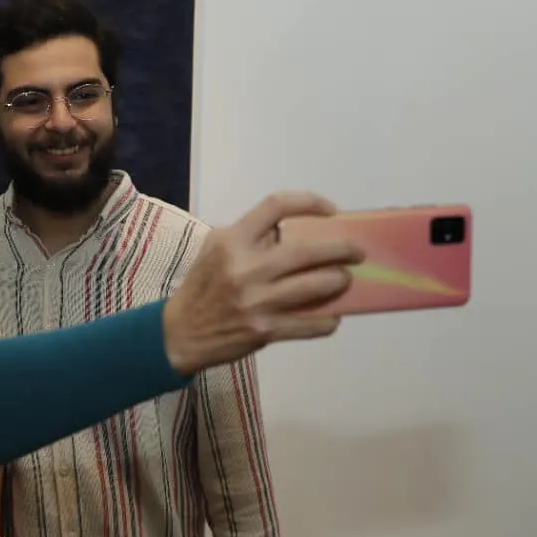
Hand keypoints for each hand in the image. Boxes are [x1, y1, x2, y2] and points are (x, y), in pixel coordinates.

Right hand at [162, 191, 363, 376]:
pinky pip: (310, 324)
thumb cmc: (202, 287)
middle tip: (357, 251)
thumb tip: (297, 233)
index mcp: (231, 241)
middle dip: (341, 248)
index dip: (310, 202)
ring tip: (345, 279)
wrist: (179, 333)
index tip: (331, 210)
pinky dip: (328, 320)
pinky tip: (332, 316)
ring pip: (315, 285)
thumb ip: (249, 238)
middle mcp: (245, 267)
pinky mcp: (264, 330)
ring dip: (338, 280)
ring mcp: (256, 300)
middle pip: (307, 249)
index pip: (276, 206)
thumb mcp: (215, 250)